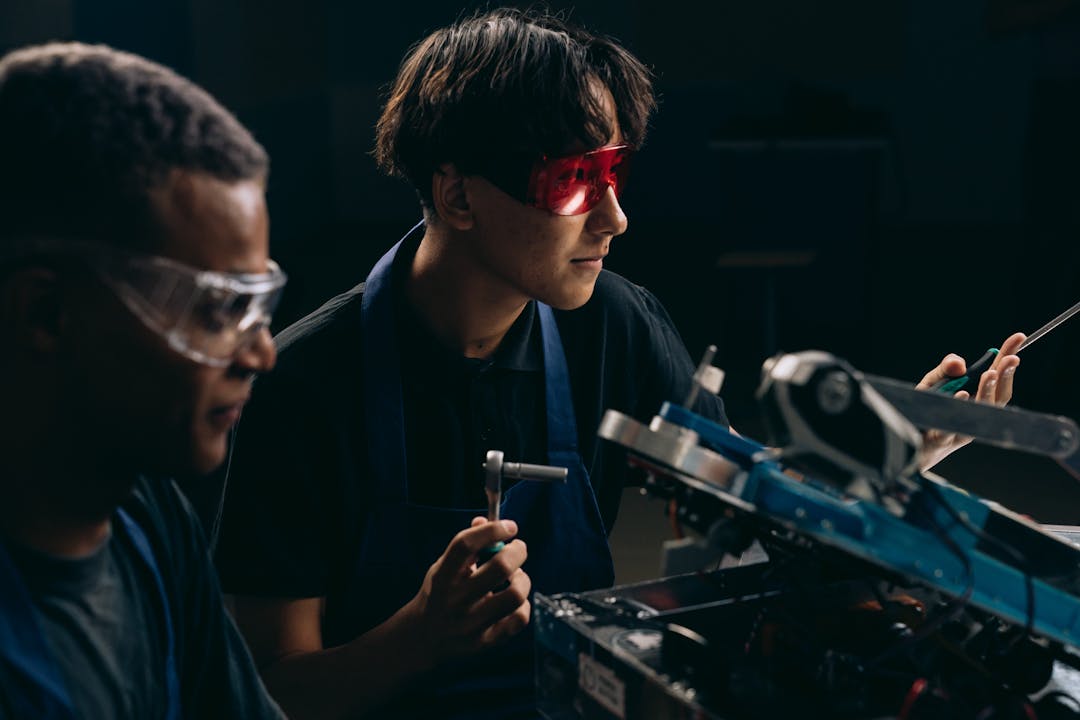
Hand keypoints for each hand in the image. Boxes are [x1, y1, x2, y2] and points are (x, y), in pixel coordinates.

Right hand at [402, 517, 530, 666]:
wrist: (422, 638)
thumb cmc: (439, 594)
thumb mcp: (443, 567)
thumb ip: (464, 545)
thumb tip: (484, 521)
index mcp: (442, 577)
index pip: (465, 545)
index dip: (492, 530)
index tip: (509, 526)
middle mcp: (455, 600)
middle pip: (500, 568)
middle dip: (517, 551)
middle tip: (518, 548)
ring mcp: (470, 624)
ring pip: (514, 595)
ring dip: (522, 579)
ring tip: (516, 576)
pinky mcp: (484, 642)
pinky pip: (519, 620)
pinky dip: (523, 605)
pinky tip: (515, 601)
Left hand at [916, 332, 1025, 468]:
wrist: (903, 447)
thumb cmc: (922, 415)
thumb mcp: (931, 386)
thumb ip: (945, 370)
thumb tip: (960, 364)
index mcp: (974, 399)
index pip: (997, 376)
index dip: (1008, 357)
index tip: (1019, 337)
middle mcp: (974, 416)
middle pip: (998, 397)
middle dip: (1006, 376)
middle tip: (1012, 358)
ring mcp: (960, 430)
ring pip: (980, 413)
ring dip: (987, 392)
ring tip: (990, 373)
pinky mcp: (941, 440)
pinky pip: (952, 426)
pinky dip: (959, 409)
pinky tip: (963, 395)